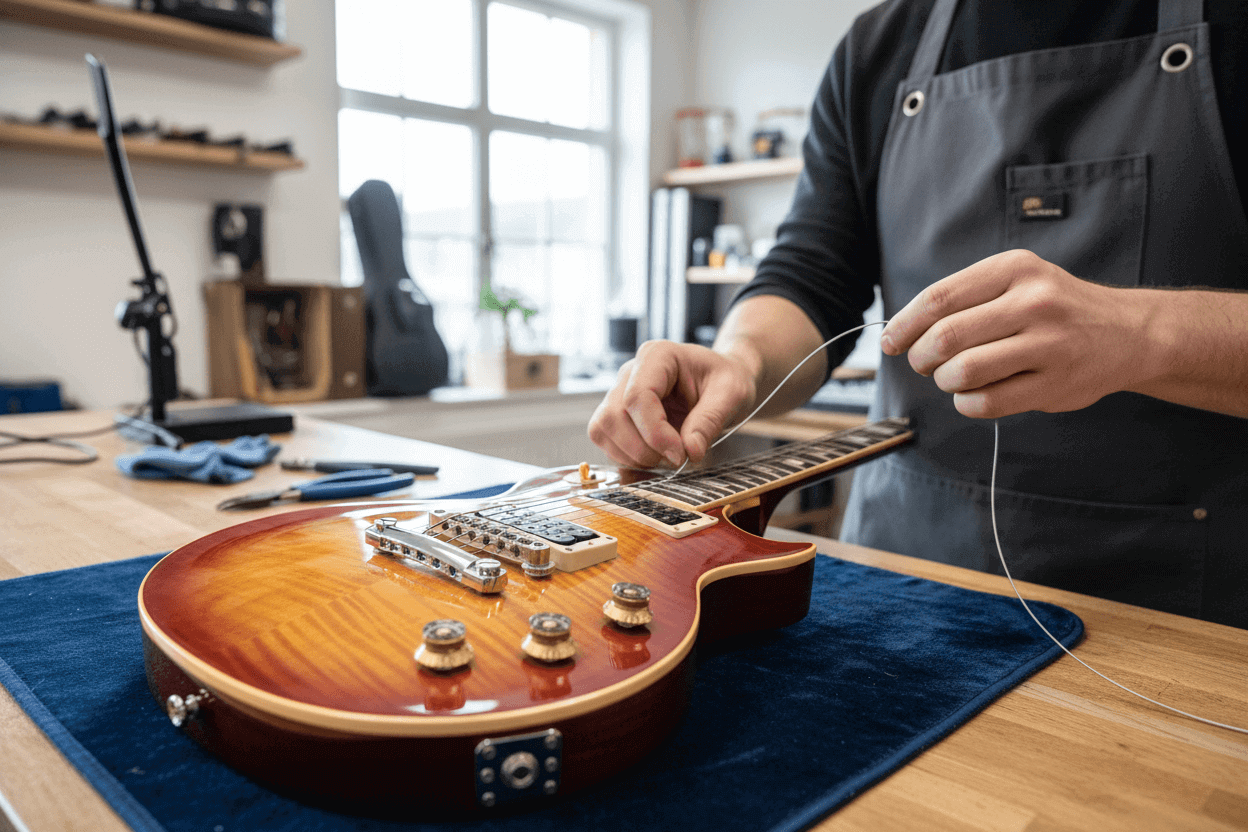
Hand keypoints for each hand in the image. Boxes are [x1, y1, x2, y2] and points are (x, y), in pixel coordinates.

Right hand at [588, 340, 756, 467]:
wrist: (721, 381)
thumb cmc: (726, 380)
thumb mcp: (731, 394)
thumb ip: (710, 421)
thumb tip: (689, 452)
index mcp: (658, 356)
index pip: (637, 397)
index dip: (655, 433)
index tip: (681, 454)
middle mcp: (631, 372)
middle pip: (614, 415)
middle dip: (643, 448)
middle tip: (677, 458)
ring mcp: (619, 392)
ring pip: (603, 428)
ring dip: (632, 454)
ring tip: (667, 457)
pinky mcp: (617, 413)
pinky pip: (606, 439)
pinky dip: (627, 457)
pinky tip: (655, 457)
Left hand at [880, 249, 1150, 418]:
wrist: (1128, 332)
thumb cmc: (1054, 308)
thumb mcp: (1016, 281)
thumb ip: (964, 299)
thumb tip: (900, 332)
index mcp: (1015, 269)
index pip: (939, 298)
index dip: (904, 325)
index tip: (891, 341)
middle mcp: (1034, 301)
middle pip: (946, 337)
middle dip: (922, 357)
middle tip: (925, 363)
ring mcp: (1048, 344)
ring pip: (964, 371)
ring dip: (946, 381)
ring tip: (954, 378)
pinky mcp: (1056, 383)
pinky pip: (987, 403)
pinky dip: (967, 404)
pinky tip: (973, 396)